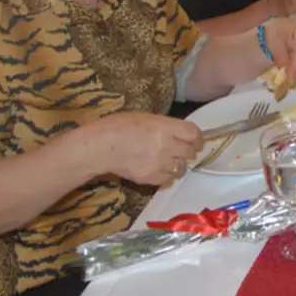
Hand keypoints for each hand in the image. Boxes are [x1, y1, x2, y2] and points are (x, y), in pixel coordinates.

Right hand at [85, 112, 202, 185]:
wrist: (98, 147)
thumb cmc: (118, 126)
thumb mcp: (145, 117)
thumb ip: (166, 125)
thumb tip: (179, 132)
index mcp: (166, 127)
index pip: (194, 134)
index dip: (197, 138)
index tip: (197, 141)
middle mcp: (167, 146)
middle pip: (190, 151)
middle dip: (188, 151)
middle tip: (181, 150)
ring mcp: (160, 164)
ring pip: (181, 167)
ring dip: (178, 164)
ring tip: (167, 160)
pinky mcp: (151, 178)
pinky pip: (168, 179)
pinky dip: (166, 175)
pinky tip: (157, 168)